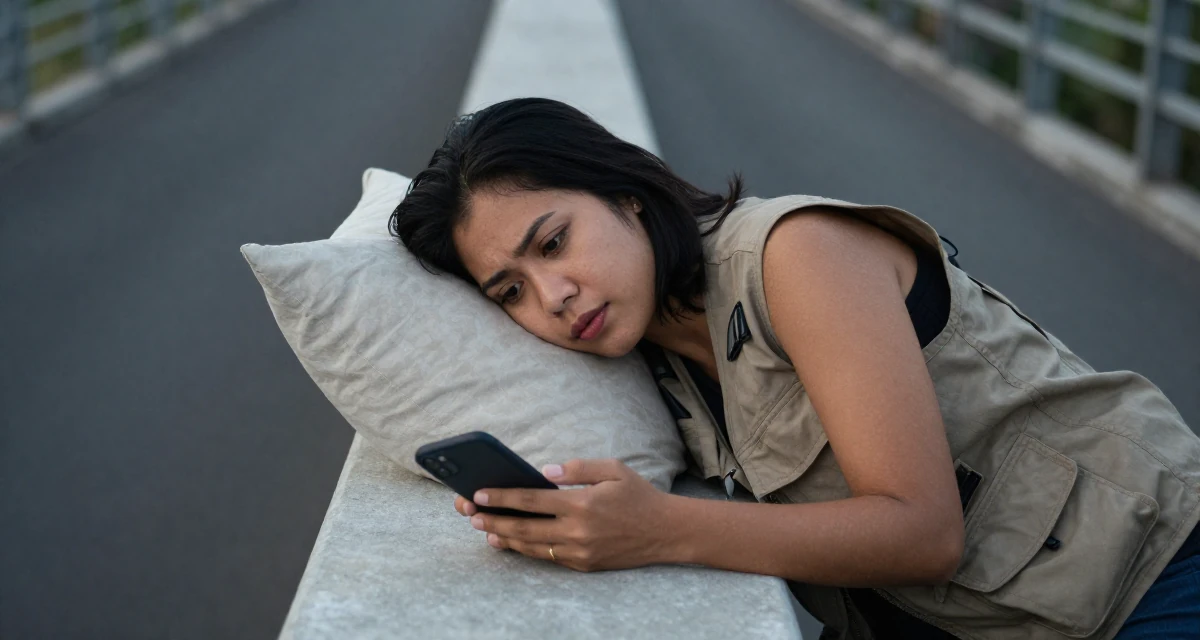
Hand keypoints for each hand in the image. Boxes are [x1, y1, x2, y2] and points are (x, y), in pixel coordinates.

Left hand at [452, 459, 676, 571]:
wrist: (666, 532)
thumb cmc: (638, 495)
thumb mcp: (613, 469)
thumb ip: (578, 468)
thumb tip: (545, 472)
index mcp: (582, 503)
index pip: (532, 500)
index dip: (502, 496)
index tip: (479, 493)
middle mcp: (578, 531)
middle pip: (524, 527)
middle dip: (492, 519)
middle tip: (469, 513)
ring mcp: (580, 551)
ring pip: (531, 546)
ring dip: (504, 537)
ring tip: (483, 528)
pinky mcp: (584, 565)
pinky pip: (547, 557)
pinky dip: (525, 549)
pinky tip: (510, 541)